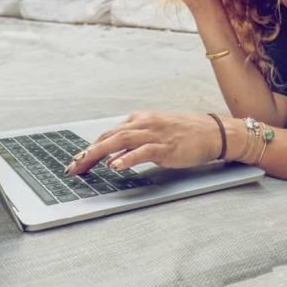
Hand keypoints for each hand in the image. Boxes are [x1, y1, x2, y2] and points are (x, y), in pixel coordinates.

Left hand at [65, 111, 220, 174]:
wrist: (214, 132)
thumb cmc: (186, 134)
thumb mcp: (156, 132)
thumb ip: (136, 141)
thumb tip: (115, 154)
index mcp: (140, 119)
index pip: (108, 133)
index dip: (90, 147)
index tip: (77, 161)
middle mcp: (144, 123)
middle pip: (108, 136)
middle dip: (87, 152)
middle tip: (73, 167)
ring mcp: (155, 134)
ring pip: (120, 141)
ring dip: (99, 153)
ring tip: (84, 164)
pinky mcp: (167, 147)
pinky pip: (143, 152)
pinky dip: (127, 158)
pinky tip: (116, 166)